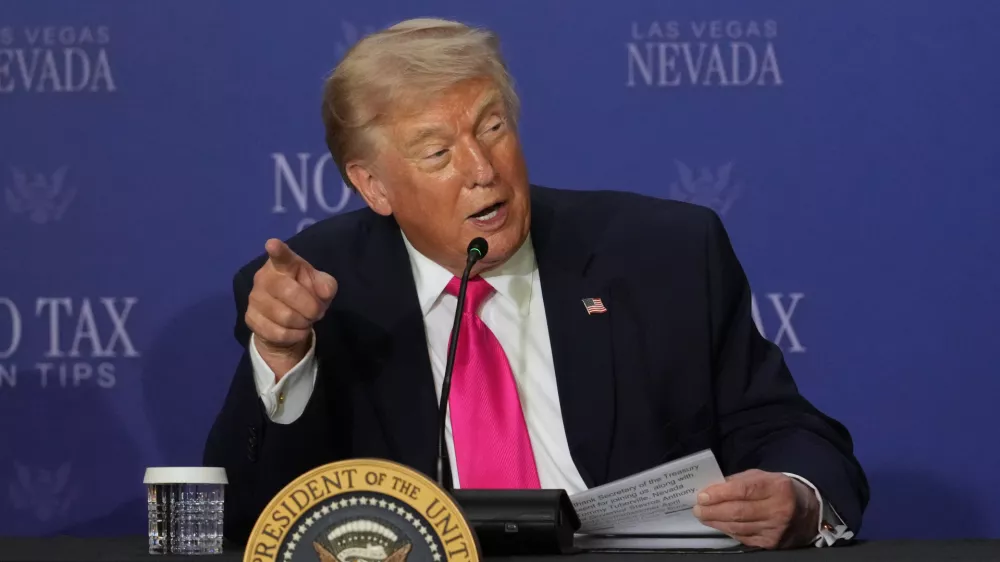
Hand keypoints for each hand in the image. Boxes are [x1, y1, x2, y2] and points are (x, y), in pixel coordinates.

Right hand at [246, 239, 337, 379]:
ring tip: (306, 320)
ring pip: (285, 316)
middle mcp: (264, 277)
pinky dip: (295, 335)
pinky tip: (297, 330)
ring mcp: (254, 298)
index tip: (272, 244)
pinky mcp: (250, 318)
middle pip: (289, 292)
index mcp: (283, 264)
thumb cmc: (305, 295)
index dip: (278, 250)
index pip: (281, 256)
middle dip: (310, 307)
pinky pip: (279, 333)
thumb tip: (324, 292)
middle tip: (317, 312)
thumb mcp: (321, 287)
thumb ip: (326, 285)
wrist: (287, 322)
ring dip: (303, 322)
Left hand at [693, 469, 819, 549]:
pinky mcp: (771, 543)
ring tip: (703, 515)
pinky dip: (728, 530)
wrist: (806, 511)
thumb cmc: (778, 490)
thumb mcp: (763, 477)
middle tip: (697, 508)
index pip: (744, 490)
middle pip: (739, 512)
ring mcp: (776, 529)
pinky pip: (743, 538)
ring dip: (716, 522)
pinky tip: (718, 524)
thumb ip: (738, 481)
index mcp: (777, 487)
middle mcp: (779, 509)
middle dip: (713, 510)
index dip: (720, 493)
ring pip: (739, 527)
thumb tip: (713, 489)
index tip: (703, 495)